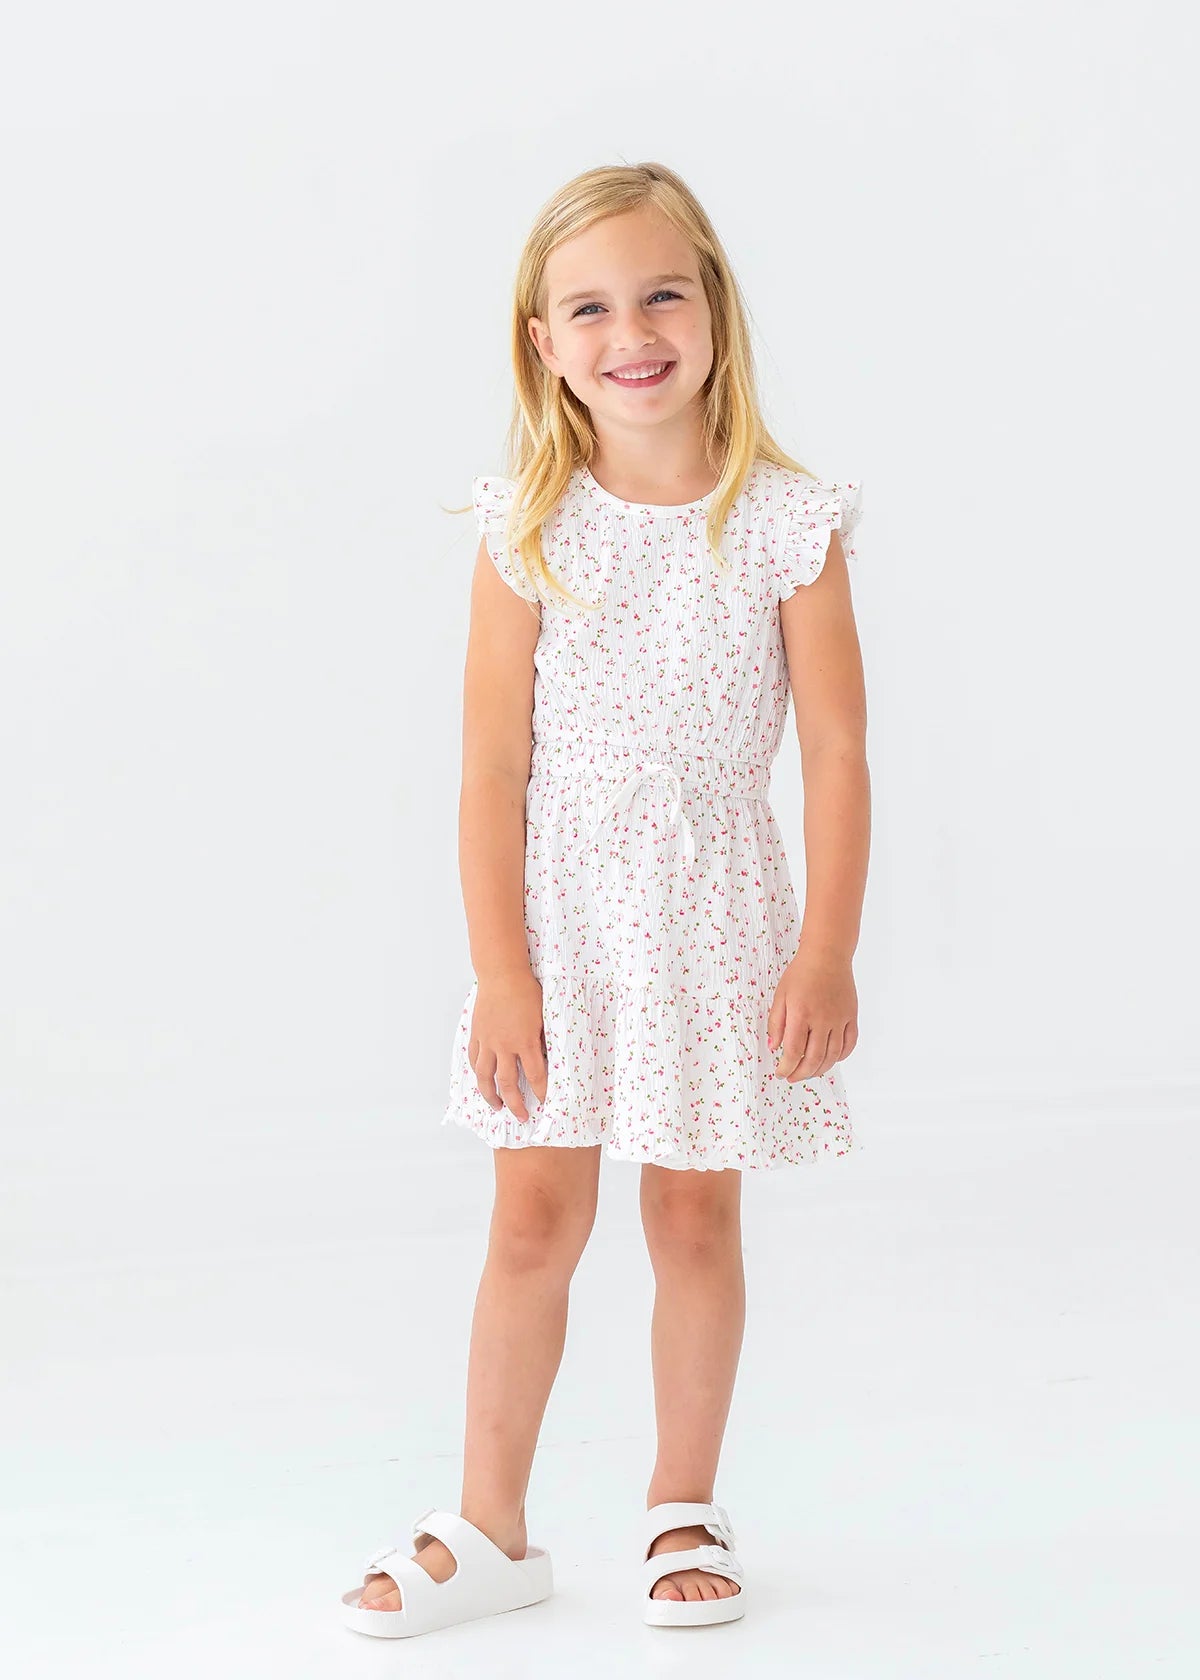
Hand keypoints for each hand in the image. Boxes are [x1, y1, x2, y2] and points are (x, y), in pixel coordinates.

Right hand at [468, 969, 548, 1119]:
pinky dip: (478, 1072)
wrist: (502, 974)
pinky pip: (474, 1059)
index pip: (535, 1076)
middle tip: (521, 1117)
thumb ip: (544, 1039)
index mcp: (525, 1042)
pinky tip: (482, 1079)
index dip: (541, 1093)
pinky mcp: (477, 1034)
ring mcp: (488, 1041)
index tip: (545, 1103)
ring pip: (485, 1076)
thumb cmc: (526, 991)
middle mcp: (504, 1046)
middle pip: (508, 1084)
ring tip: (497, 1106)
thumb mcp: (544, 1016)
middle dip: (516, 1104)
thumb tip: (548, 1059)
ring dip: (491, 1095)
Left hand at [766, 947, 857, 1081]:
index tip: (780, 1073)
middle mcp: (822, 1019)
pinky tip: (830, 1060)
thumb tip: (774, 1047)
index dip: (786, 1067)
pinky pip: (849, 1044)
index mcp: (801, 1014)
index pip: (793, 1051)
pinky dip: (840, 1057)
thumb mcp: (780, 995)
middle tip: (792, 1077)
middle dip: (801, 1073)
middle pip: (814, 1059)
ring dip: (819, 1070)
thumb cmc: (801, 973)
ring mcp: (840, 1019)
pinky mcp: (852, 1017)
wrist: (827, 955)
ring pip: (832, 1056)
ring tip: (808, 1072)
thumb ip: (776, 1022)